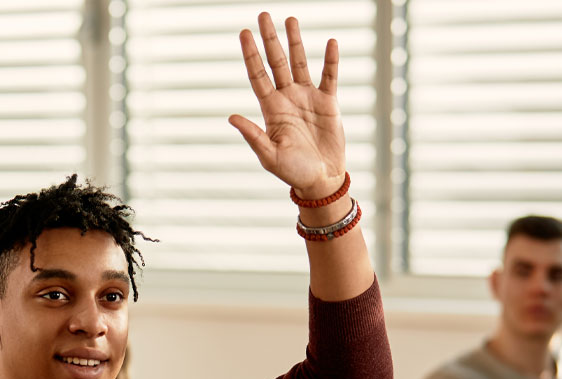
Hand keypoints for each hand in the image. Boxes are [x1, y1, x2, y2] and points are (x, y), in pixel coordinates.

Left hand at [228, 13, 346, 199]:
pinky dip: (330, 60)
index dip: (251, 55)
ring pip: (300, 63)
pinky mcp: (328, 103)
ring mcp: (307, 98)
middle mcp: (287, 98)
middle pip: (276, 62)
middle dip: (270, 39)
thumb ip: (253, 135)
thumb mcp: (269, 156)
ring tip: (291, 20)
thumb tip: (231, 117)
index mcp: (271, 109)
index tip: (244, 33)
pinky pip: (329, 76)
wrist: (321, 179)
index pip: (258, 76)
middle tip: (263, 16)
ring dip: (295, 42)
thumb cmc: (292, 171)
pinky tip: (330, 42)